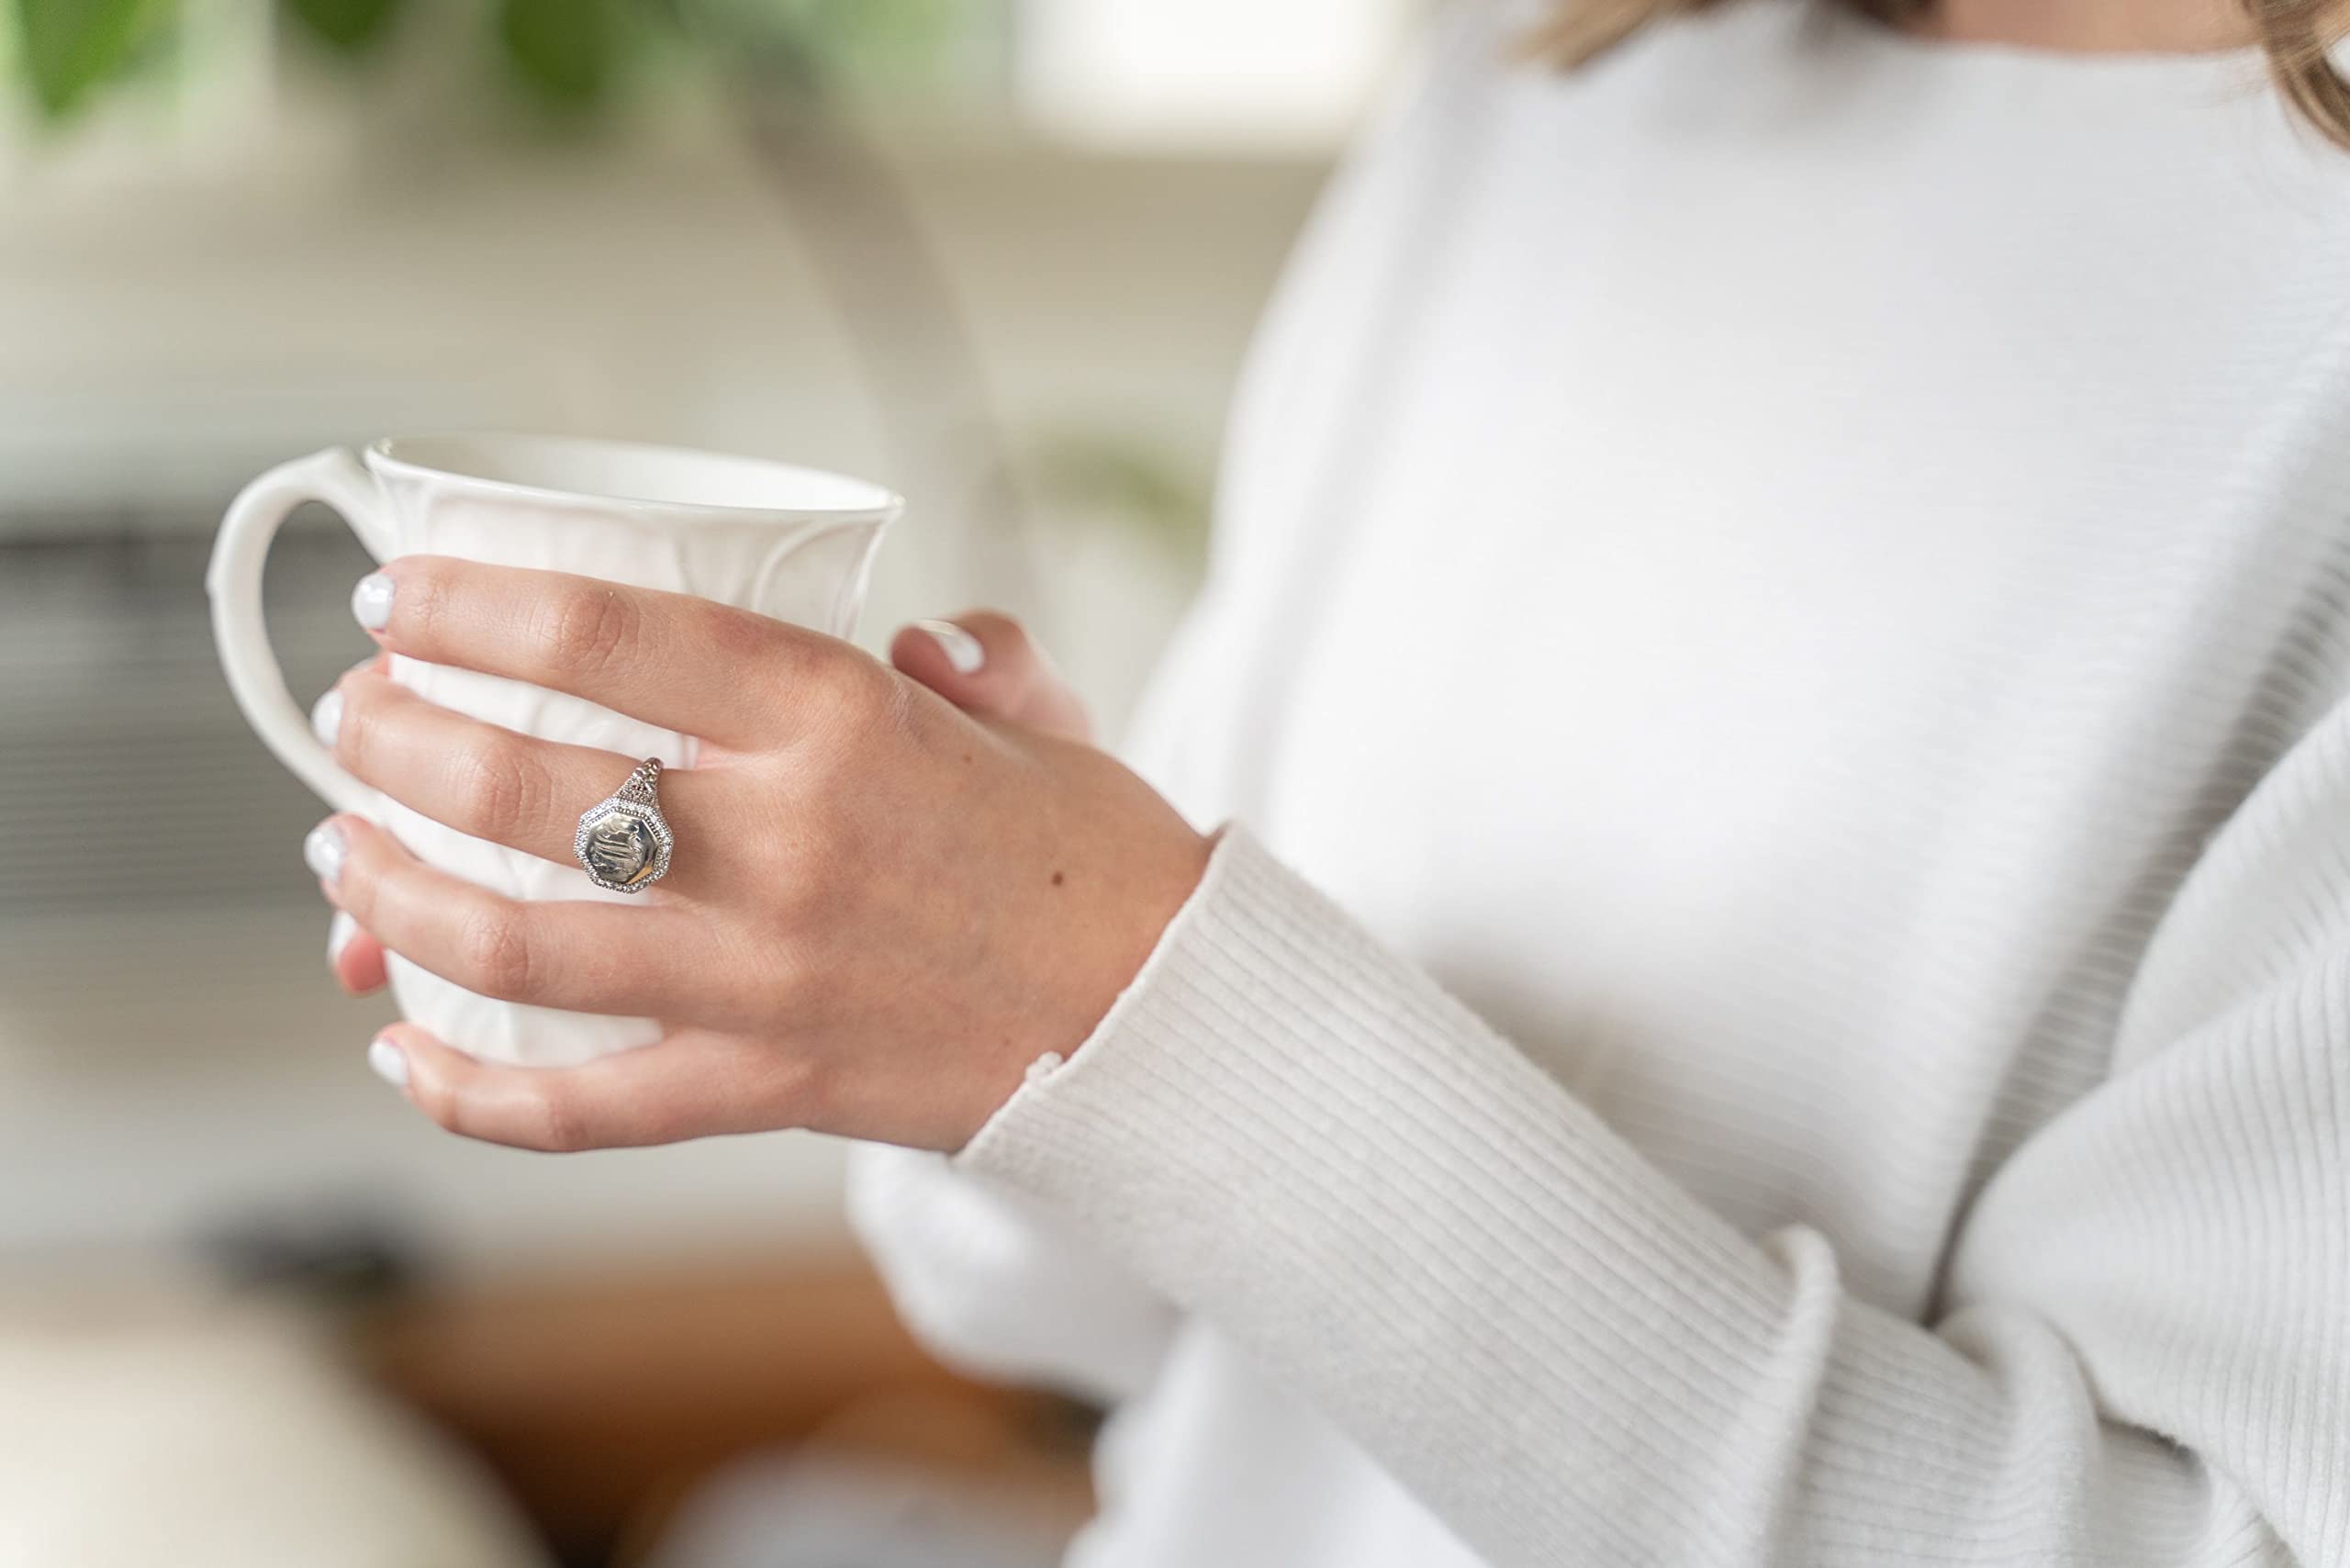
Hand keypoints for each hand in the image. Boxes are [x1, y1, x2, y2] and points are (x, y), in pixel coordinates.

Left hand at [313, 561, 1207, 1153]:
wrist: (1167, 1016)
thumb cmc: (1097, 857)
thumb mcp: (1038, 710)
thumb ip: (967, 650)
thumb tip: (916, 634)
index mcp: (837, 717)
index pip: (596, 633)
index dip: (463, 605)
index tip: (404, 597)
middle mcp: (781, 841)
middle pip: (511, 783)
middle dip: (391, 737)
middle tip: (359, 717)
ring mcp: (762, 975)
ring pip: (507, 944)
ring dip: (393, 896)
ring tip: (348, 856)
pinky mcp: (766, 1083)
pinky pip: (578, 1108)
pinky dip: (467, 1089)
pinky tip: (404, 1048)